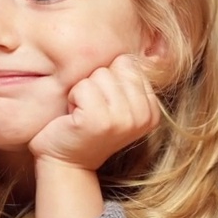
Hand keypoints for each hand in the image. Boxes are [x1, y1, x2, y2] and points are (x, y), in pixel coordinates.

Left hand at [29, 54, 160, 170]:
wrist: (67, 163)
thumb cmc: (87, 128)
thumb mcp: (116, 104)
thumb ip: (127, 80)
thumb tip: (134, 54)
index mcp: (151, 111)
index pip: (128, 64)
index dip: (109, 80)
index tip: (104, 105)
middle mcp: (142, 116)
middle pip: (114, 67)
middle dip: (96, 83)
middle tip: (92, 110)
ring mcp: (123, 119)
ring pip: (98, 75)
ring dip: (83, 91)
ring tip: (83, 114)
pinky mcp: (99, 121)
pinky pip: (83, 87)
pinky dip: (73, 98)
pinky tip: (74, 118)